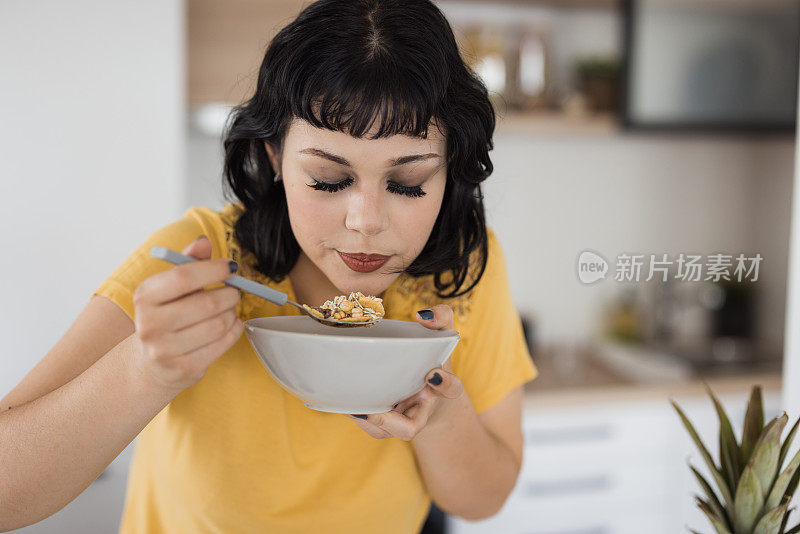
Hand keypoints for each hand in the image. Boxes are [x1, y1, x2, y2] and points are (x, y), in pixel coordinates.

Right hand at [130, 235, 243, 391]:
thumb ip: (188, 262)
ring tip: (228, 310)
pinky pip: (223, 343)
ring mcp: (164, 350)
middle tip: (234, 291)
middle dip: (229, 294)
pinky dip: (234, 331)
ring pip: (219, 324)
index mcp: (144, 296)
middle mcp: (149, 324)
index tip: (231, 266)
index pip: (183, 276)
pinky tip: (229, 326)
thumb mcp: (170, 287)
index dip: (213, 269)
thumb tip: (204, 242)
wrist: (151, 363)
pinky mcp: (183, 369)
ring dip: (232, 314)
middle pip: (207, 303)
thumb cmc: (167, 316)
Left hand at [347, 304, 464, 440]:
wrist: (425, 397)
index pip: (451, 390)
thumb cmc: (429, 362)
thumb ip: (440, 319)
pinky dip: (355, 414)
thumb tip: (423, 315)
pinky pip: (369, 426)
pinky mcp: (384, 428)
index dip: (445, 384)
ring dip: (365, 420)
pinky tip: (343, 401)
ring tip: (348, 406)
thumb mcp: (439, 339)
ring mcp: (401, 424)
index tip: (433, 373)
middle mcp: (422, 412)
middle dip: (388, 420)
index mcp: (442, 389)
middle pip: (408, 427)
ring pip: (383, 431)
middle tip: (368, 410)